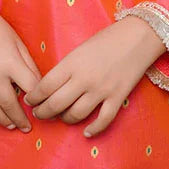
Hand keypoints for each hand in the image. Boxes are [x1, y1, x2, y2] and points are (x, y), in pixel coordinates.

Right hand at [0, 0, 40, 131]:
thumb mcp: (19, 44)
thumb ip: (29, 67)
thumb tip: (36, 90)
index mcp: (11, 62)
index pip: (29, 89)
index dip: (38, 102)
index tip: (42, 110)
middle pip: (9, 104)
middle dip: (20, 119)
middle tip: (26, 127)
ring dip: (2, 120)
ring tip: (11, 125)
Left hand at [24, 16, 164, 136]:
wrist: (138, 36)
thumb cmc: (107, 39)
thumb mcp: (80, 49)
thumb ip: (66, 68)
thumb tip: (51, 87)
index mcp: (72, 63)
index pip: (45, 87)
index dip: (33, 97)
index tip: (29, 101)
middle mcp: (84, 79)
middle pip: (56, 104)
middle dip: (43, 112)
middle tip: (39, 113)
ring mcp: (101, 90)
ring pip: (76, 115)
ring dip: (65, 119)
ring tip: (60, 117)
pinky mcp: (117, 97)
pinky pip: (103, 120)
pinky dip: (94, 129)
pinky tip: (86, 132)